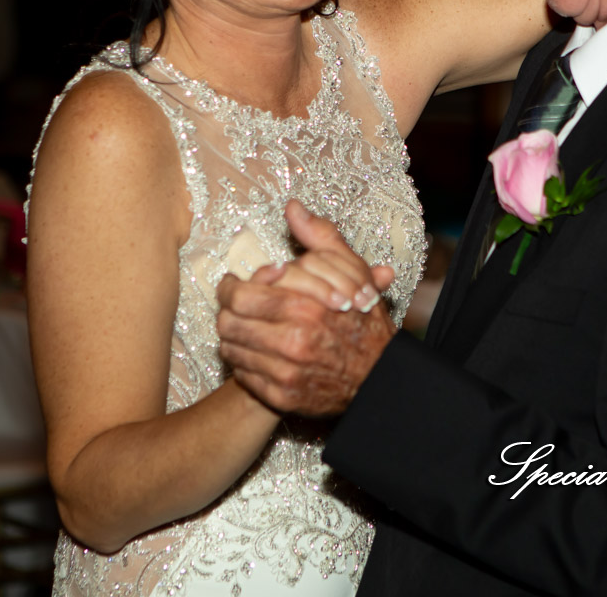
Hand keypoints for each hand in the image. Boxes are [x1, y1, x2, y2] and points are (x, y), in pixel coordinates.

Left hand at [217, 202, 395, 416]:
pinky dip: (245, 361)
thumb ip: (320, 237)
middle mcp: (293, 342)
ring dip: (234, 335)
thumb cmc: (363, 320)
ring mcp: (286, 373)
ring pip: (231, 348)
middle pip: (228, 322)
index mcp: (305, 306)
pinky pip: (243, 374)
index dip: (231, 286)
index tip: (237, 283)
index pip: (240, 294)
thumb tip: (292, 208)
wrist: (380, 376)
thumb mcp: (350, 271)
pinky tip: (259, 351)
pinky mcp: (281, 397)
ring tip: (248, 326)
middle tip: (234, 303)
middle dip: (226, 309)